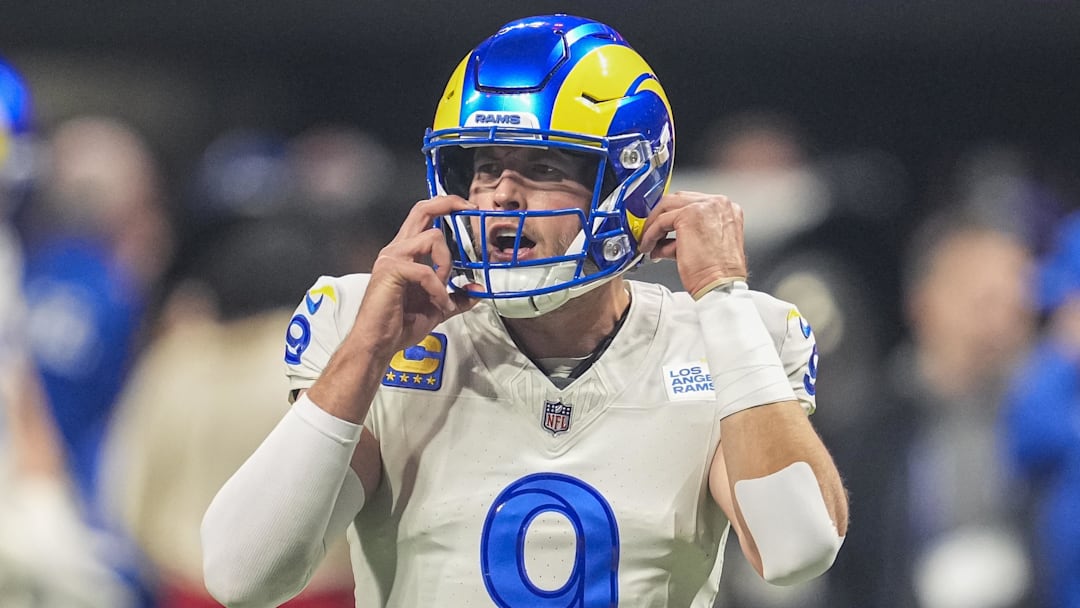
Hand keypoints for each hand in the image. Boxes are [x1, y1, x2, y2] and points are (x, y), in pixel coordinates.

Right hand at [356, 195, 479, 357]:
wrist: (378, 343)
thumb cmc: (399, 325)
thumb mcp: (438, 308)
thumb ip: (457, 296)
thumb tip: (479, 290)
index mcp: (406, 253)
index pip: (423, 217)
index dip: (446, 206)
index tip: (467, 209)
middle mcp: (397, 249)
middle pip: (422, 210)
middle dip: (448, 204)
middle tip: (469, 210)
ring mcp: (392, 258)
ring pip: (433, 238)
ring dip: (446, 265)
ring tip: (442, 292)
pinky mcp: (392, 270)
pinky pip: (428, 272)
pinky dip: (439, 290)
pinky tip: (438, 305)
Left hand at [638, 191, 747, 294]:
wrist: (720, 285)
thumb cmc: (717, 274)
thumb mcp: (704, 246)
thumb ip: (685, 236)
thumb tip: (663, 240)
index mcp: (727, 209)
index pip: (692, 203)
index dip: (672, 214)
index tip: (660, 226)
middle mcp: (718, 203)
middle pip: (678, 199)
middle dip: (660, 216)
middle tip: (650, 231)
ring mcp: (705, 206)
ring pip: (667, 206)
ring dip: (653, 224)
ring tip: (648, 241)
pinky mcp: (689, 214)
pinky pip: (661, 221)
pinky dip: (651, 234)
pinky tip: (648, 246)